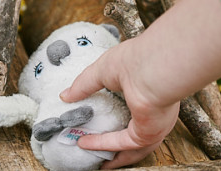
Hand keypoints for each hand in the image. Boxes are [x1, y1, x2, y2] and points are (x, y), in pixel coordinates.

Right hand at [58, 37, 179, 168]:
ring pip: (132, 148)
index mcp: (150, 94)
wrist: (153, 66)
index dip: (117, 121)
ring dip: (112, 155)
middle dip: (119, 149)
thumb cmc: (136, 60)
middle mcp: (155, 113)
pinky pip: (121, 143)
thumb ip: (84, 84)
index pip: (135, 113)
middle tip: (101, 154)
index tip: (100, 125)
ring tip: (96, 160)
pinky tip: (85, 143)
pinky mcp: (147, 134)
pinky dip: (103, 144)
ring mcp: (153, 126)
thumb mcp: (103, 70)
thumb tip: (65, 95)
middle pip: (135, 138)